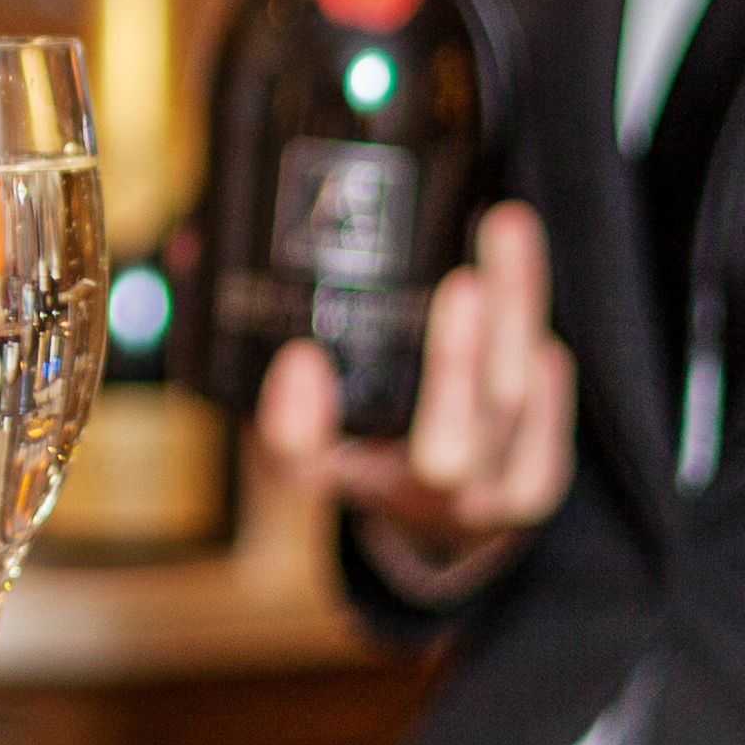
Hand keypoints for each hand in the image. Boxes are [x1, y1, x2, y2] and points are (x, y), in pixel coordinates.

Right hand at [244, 201, 576, 592]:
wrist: (433, 513)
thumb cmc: (355, 432)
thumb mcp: (291, 393)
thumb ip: (244, 326)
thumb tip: (195, 244)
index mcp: (328, 476)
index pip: (300, 464)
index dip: (296, 423)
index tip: (298, 360)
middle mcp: (402, 498)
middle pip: (441, 455)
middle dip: (455, 370)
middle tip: (460, 284)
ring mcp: (477, 500)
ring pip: (509, 418)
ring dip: (516, 322)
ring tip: (507, 231)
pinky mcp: (532, 488)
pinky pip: (548, 428)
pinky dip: (547, 364)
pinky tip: (532, 297)